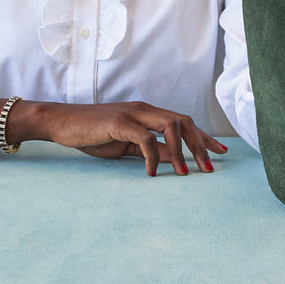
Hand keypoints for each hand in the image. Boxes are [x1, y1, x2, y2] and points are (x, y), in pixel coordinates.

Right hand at [39, 101, 227, 176]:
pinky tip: (151, 174)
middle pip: (183, 122)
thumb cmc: (93, 133)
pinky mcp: (120, 122)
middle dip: (200, 144)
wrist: (63, 122)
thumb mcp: (126, 144)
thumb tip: (172, 159)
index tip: (220, 151)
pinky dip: (153, 157)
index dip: (203, 136)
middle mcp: (144, 109)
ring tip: (184, 173)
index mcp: (147, 113)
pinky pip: (145, 139)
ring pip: (170, 126)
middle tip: (209, 168)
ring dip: (181, 151)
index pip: (183, 122)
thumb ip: (149, 149)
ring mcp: (132, 114)